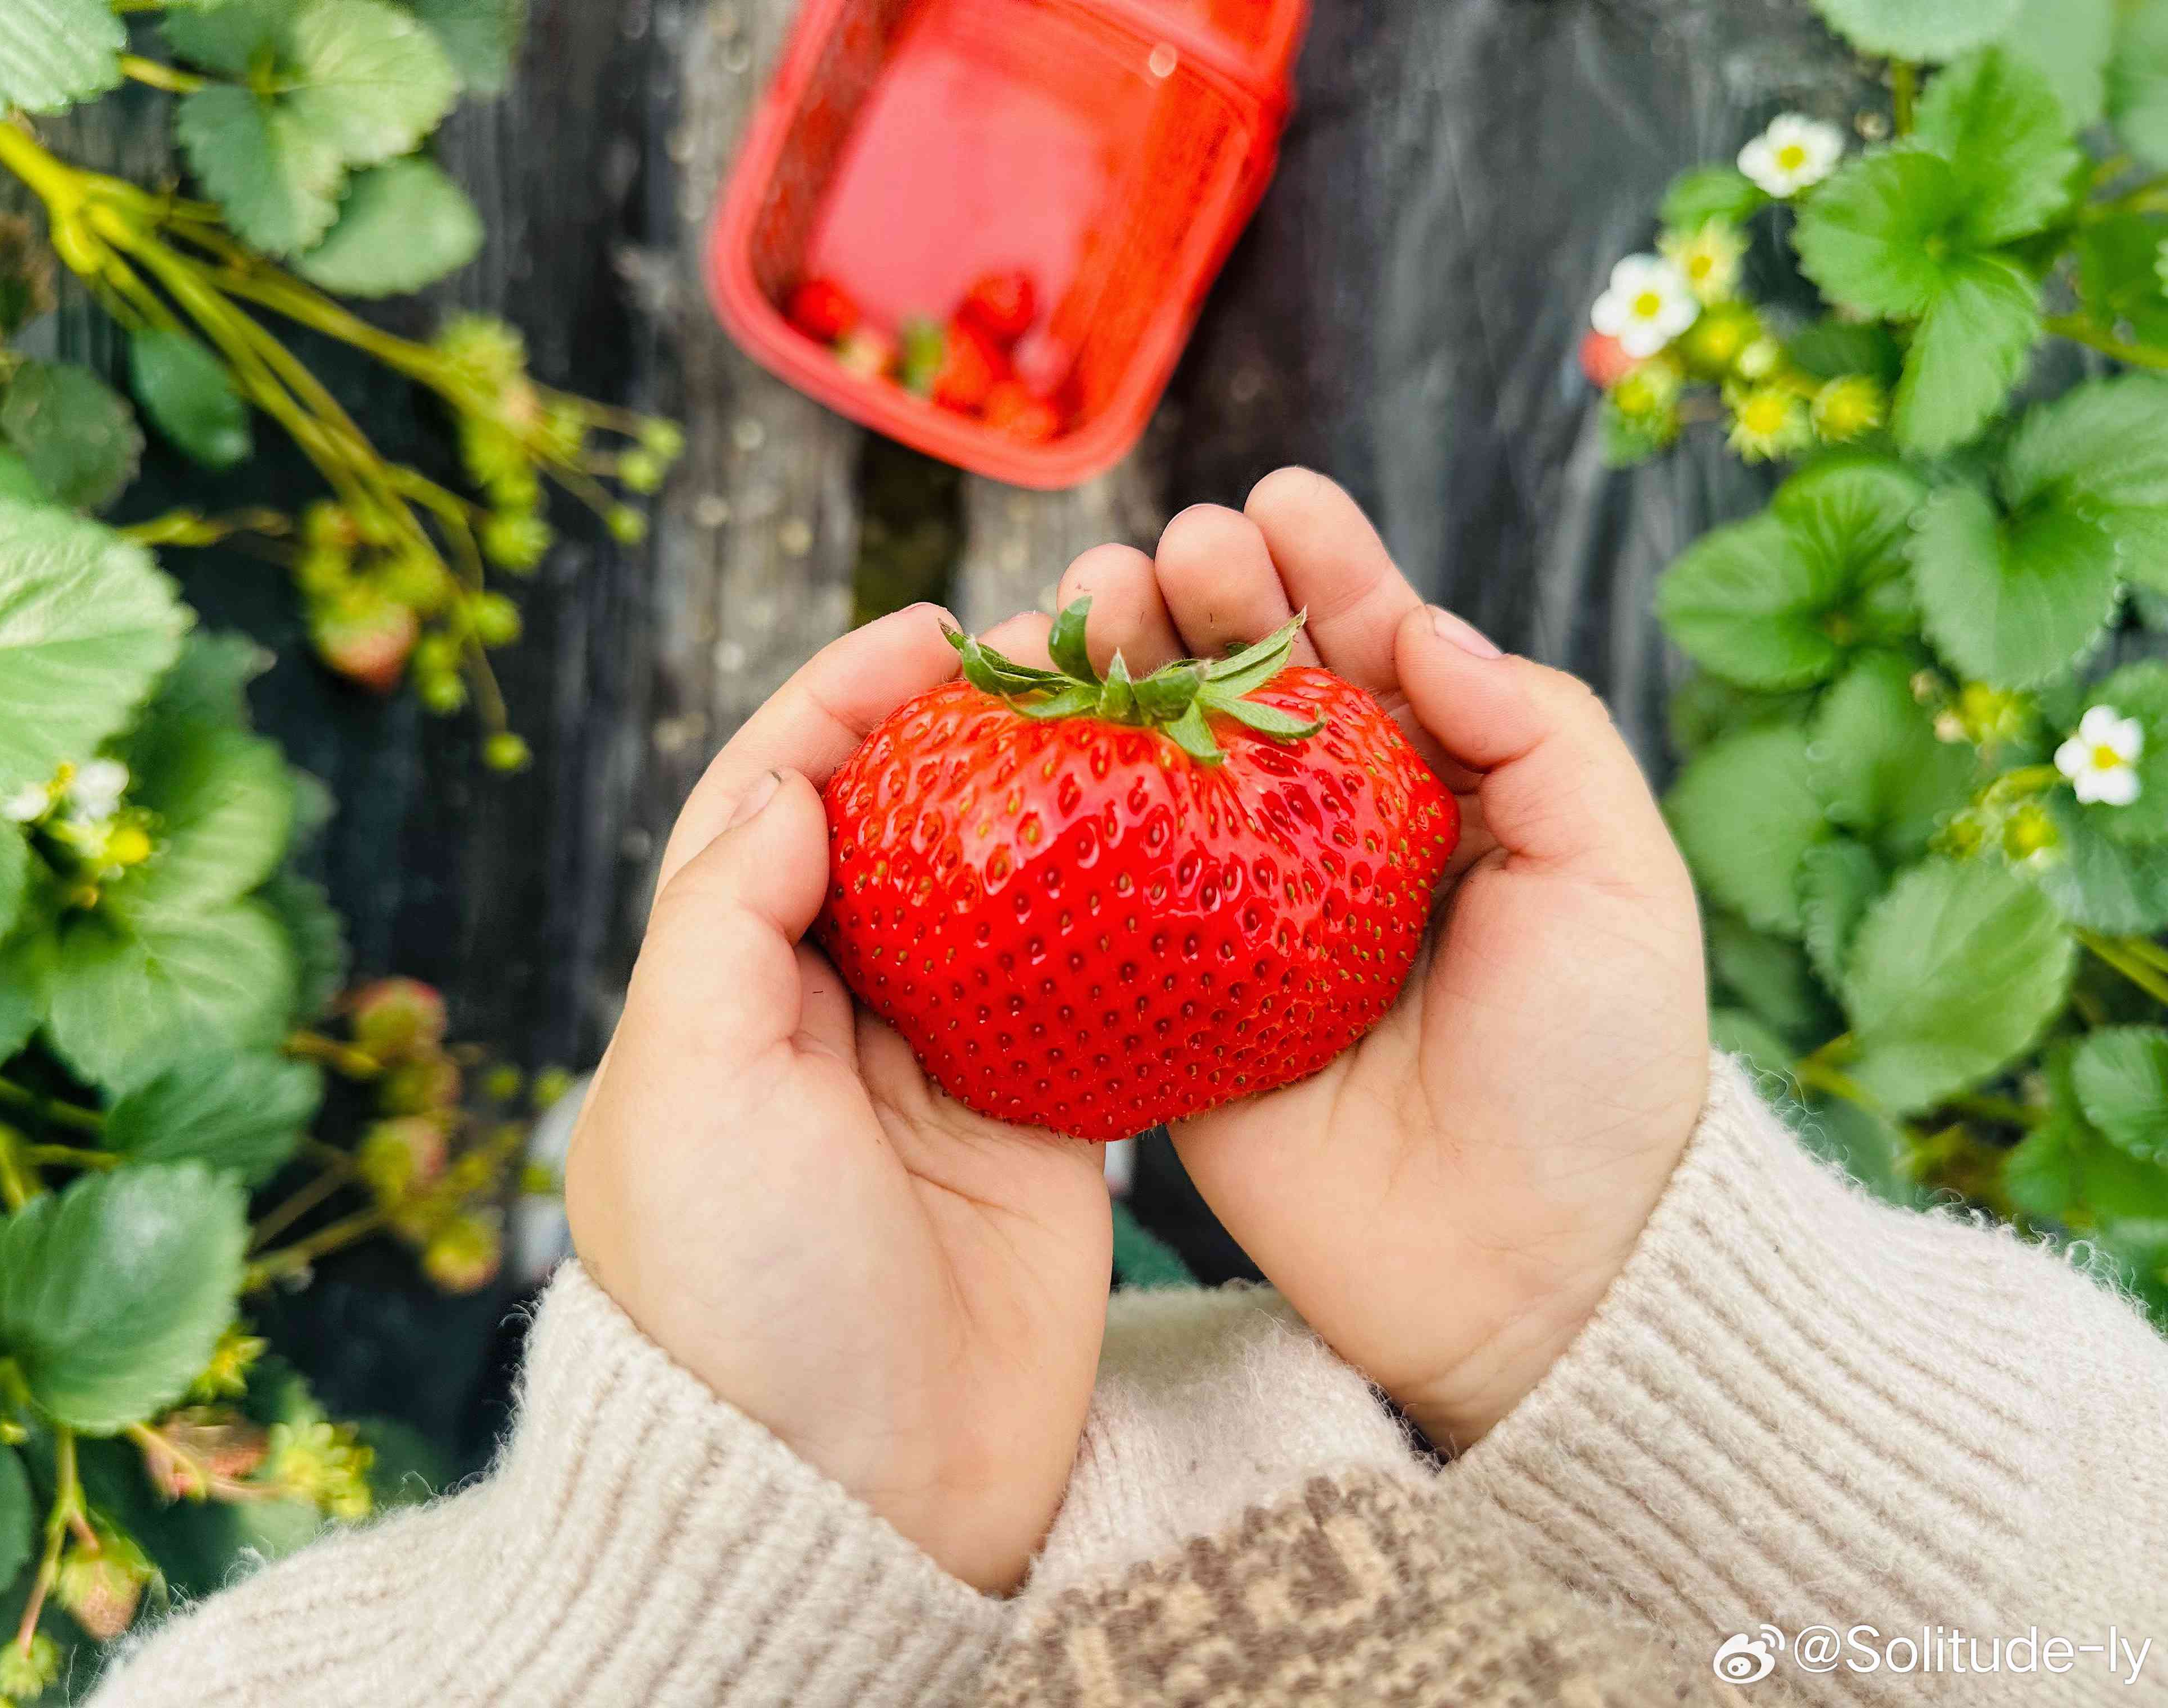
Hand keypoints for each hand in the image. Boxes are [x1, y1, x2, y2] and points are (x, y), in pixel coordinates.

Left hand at [564, 608, 1113, 1592]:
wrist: (860, 1491)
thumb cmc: (742, 1289)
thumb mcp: (686, 1084)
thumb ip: (726, 917)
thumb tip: (793, 784)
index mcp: (721, 996)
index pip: (775, 804)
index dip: (841, 705)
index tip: (928, 638)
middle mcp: (828, 1021)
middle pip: (901, 829)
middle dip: (966, 733)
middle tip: (1059, 650)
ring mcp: (939, 1072)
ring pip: (1000, 895)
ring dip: (1053, 802)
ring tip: (1126, 710)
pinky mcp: (1036, 1128)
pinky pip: (1085, 992)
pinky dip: (1122, 915)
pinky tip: (1170, 842)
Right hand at [1055, 470, 1708, 1448]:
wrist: (1531, 1274)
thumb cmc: (1597, 1072)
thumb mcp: (1620, 881)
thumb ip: (1538, 735)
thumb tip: (1423, 630)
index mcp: (1437, 800)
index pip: (1369, 653)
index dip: (1325, 571)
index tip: (1282, 506)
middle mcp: (1325, 845)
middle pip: (1243, 690)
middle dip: (1205, 599)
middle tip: (1176, 553)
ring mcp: (1237, 923)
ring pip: (1158, 769)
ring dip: (1120, 673)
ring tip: (1092, 604)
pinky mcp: (1169, 1010)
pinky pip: (1103, 900)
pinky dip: (1061, 811)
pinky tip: (1032, 734)